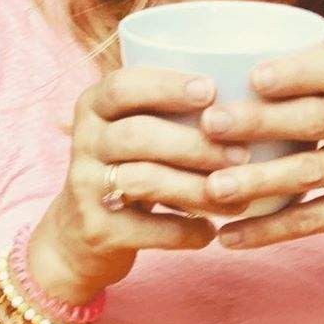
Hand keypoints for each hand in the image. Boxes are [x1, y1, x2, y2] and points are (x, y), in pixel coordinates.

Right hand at [29, 66, 252, 303]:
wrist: (78, 237)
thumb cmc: (127, 171)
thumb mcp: (134, 135)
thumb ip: (170, 115)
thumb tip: (244, 106)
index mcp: (93, 107)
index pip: (123, 86)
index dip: (167, 87)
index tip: (211, 90)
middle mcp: (83, 141)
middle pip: (138, 134)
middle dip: (194, 144)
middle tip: (242, 155)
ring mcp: (84, 186)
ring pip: (144, 181)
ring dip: (197, 189)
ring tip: (238, 200)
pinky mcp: (96, 229)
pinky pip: (149, 229)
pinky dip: (185, 232)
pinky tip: (209, 232)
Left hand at [198, 46, 323, 261]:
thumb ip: (314, 87)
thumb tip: (225, 70)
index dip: (295, 72)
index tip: (253, 75)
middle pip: (313, 119)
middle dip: (258, 121)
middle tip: (209, 124)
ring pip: (309, 172)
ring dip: (258, 180)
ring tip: (213, 188)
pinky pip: (313, 219)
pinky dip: (269, 230)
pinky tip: (231, 236)